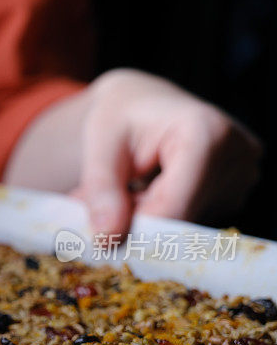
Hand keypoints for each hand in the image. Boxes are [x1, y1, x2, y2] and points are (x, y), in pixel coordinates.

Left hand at [7, 69, 261, 235]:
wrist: (142, 105)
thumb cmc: (120, 118)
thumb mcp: (100, 145)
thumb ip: (102, 190)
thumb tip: (107, 239)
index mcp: (207, 133)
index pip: (174, 208)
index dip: (135, 228)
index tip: (103, 235)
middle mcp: (238, 155)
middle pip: (181, 220)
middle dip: (140, 220)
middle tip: (111, 201)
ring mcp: (244, 177)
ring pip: (186, 227)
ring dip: (151, 218)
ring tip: (134, 187)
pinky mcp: (238, 193)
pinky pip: (194, 223)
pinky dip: (166, 215)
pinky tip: (154, 191)